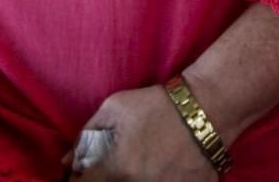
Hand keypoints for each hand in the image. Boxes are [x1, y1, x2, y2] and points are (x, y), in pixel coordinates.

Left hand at [63, 84, 216, 180]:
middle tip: (117, 167)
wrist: (210, 108)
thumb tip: (67, 161)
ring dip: (131, 181)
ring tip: (141, 166)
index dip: (80, 180)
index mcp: (116, 168)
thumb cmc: (159, 104)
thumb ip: (87, 135)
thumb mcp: (115, 108)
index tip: (85, 174)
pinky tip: (162, 171)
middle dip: (104, 180)